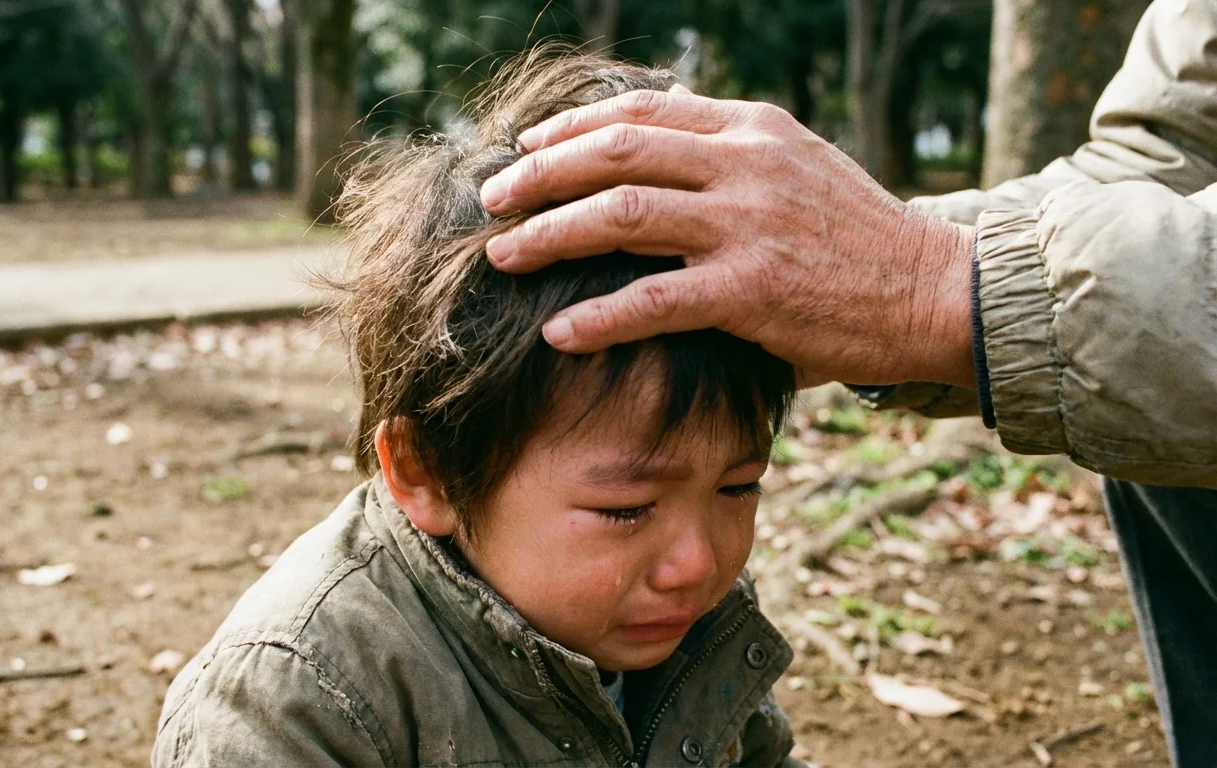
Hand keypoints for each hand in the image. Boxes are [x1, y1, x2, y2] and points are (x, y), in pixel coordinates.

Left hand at [479, 88, 976, 386]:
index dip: (572, 127)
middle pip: (615, 154)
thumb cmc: (857, 236)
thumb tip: (662, 116)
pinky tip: (560, 332)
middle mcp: (744, 165)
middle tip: (494, 200)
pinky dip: (598, 317)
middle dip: (541, 175)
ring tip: (503, 256)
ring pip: (620, 216)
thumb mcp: (797, 163)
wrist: (933, 292)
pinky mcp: (752, 292)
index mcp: (752, 130)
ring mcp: (747, 226)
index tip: (527, 148)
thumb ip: (728, 144)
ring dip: (549, 234)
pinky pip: (652, 300)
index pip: (642, 113)